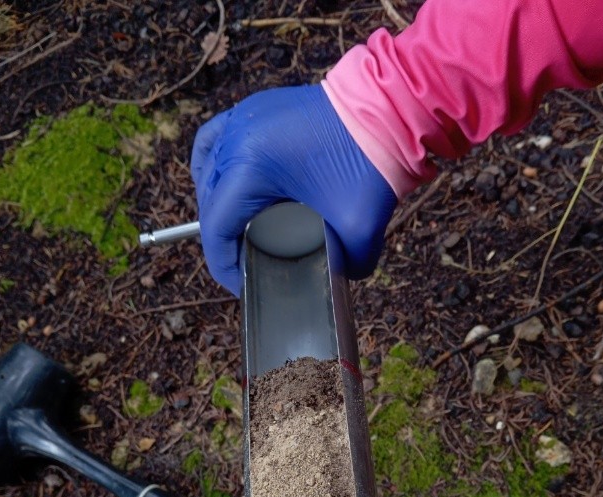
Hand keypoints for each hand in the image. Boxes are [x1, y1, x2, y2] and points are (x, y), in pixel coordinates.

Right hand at [191, 85, 395, 296]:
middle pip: (210, 202)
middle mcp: (237, 138)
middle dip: (223, 239)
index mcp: (250, 165)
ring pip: (207, 172)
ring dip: (217, 205)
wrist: (395, 107)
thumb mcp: (358, 229)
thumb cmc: (374, 160)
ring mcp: (243, 119)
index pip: (216, 227)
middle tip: (246, 262)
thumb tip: (329, 281)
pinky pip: (214, 140)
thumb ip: (342, 265)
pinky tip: (220, 183)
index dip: (223, 264)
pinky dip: (212, 166)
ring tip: (238, 229)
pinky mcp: (256, 109)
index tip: (241, 283)